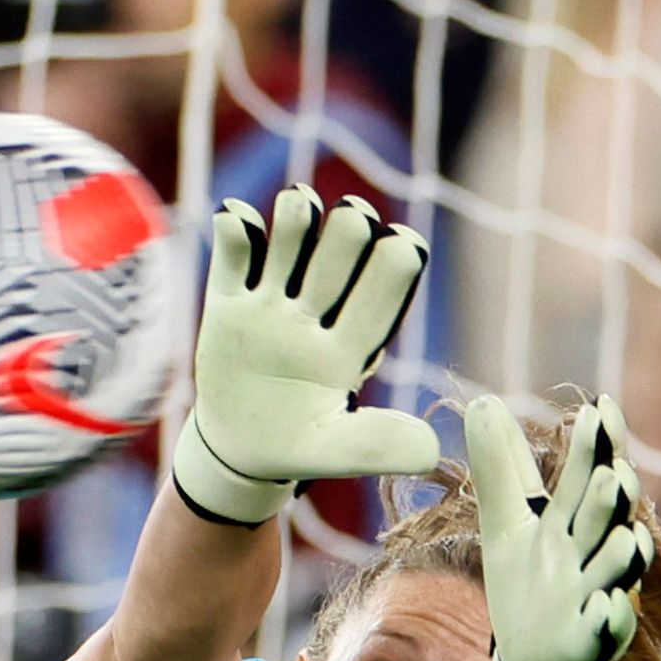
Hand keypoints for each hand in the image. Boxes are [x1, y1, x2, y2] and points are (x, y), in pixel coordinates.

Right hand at [167, 187, 440, 527]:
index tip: (402, 247)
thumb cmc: (298, 449)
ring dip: (299, 213)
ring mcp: (273, 304)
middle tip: (351, 221)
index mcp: (353, 344)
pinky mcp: (229, 302)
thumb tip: (431, 450)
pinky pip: (234, 249)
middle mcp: (319, 314)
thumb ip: (377, 446)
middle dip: (351, 227)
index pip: (385, 289)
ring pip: (293, 234)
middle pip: (345, 245)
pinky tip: (238, 220)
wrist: (240, 452)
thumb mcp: (335, 453)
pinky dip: (237, 226)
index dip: (398, 261)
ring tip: (298, 207)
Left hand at [465, 395, 646, 660]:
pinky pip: (607, 631)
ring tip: (626, 539)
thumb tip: (482, 401)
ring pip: (617, 574)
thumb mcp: (507, 525)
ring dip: (622, 556)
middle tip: (613, 474)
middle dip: (611, 499)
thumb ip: (501, 468)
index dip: (596, 446)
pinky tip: (607, 607)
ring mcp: (596, 599)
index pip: (587, 475)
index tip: (599, 408)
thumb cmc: (527, 588)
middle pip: (606, 520)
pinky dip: (609, 620)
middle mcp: (591, 556)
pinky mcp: (591, 645)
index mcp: (571, 523)